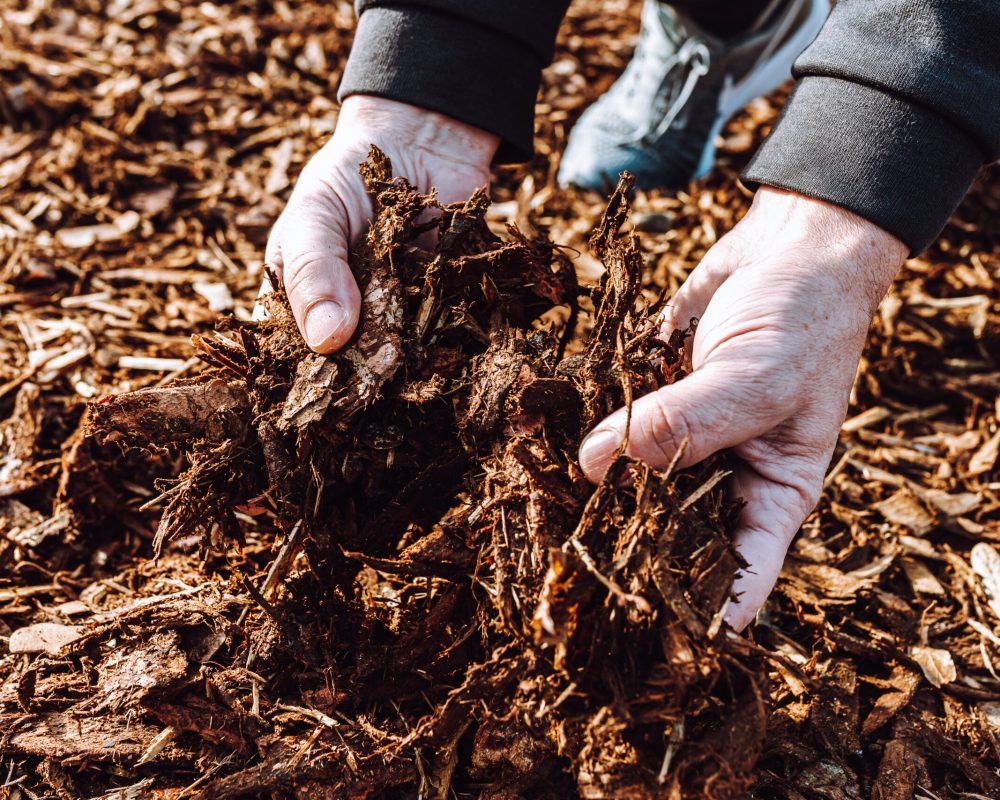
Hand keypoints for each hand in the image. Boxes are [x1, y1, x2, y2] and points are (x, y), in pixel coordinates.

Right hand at [262, 96, 498, 351]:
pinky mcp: (440, 308)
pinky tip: (453, 342)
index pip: (296, 355)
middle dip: (365, 374)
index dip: (308, 376)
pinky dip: (450, 340)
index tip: (325, 386)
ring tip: (412, 361)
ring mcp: (396, 318)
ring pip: (400, 359)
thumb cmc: (349, 176)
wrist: (420, 142)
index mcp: (302, 303)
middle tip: (376, 376)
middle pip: (352, 366)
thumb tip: (326, 340)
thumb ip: (315, 270)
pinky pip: (445, 335)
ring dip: (410, 363)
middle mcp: (348, 321)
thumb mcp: (316, 214)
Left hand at [578, 188, 906, 629]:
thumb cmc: (805, 317)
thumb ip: (687, 422)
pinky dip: (579, 438)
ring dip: (588, 499)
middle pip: (671, 537)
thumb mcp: (760, 374)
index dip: (697, 612)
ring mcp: (680, 442)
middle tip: (564, 584)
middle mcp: (722, 479)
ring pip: (629, 486)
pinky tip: (534, 452)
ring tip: (532, 526)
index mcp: (773, 493)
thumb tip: (600, 465)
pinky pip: (611, 430)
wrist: (787, 248)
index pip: (739, 574)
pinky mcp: (647, 404)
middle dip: (624, 556)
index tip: (646, 641)